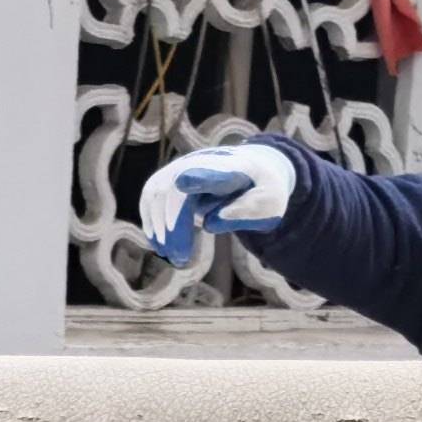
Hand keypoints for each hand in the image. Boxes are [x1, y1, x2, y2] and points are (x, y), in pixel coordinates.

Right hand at [137, 140, 300, 263]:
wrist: (257, 169)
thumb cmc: (265, 190)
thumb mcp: (270, 204)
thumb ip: (245, 211)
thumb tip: (209, 223)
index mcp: (231, 168)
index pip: (210, 171)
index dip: (196, 177)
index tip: (182, 184)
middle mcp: (202, 162)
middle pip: (176, 189)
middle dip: (173, 226)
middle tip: (179, 258)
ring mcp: (185, 166)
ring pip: (158, 192)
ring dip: (158, 225)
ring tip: (167, 254)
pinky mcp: (174, 177)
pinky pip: (153, 196)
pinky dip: (152, 219)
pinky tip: (158, 243)